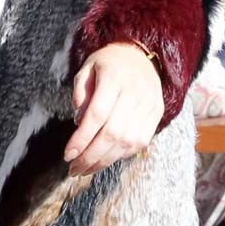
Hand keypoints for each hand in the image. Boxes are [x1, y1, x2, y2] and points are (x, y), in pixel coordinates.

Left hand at [65, 43, 162, 174]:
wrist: (140, 56)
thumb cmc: (108, 64)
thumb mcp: (87, 69)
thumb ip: (80, 93)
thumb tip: (78, 122)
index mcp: (114, 77)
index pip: (97, 115)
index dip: (81, 138)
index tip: (67, 155)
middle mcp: (135, 92)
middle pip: (112, 133)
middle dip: (90, 156)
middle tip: (74, 169)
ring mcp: (149, 104)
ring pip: (126, 142)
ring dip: (104, 161)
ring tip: (86, 169)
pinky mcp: (156, 114)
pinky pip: (140, 142)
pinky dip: (121, 155)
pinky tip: (106, 159)